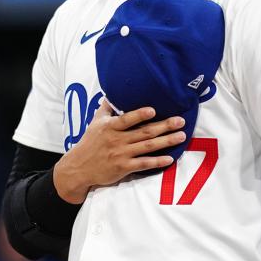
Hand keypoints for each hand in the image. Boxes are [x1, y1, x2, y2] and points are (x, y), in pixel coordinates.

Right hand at [53, 106, 185, 204]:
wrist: (79, 167)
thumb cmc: (89, 142)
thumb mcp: (95, 122)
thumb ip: (106, 108)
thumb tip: (112, 92)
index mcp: (109, 127)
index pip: (126, 120)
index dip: (139, 115)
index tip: (153, 110)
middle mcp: (116, 140)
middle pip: (144, 132)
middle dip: (164, 126)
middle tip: (180, 121)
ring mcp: (121, 154)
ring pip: (148, 147)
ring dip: (166, 141)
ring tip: (181, 136)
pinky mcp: (124, 168)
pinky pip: (144, 164)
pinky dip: (157, 161)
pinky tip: (169, 158)